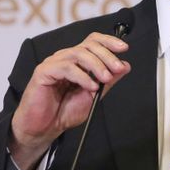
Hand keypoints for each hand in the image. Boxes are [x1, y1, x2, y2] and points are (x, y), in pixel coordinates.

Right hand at [10, 32, 130, 169]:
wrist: (45, 128)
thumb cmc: (65, 111)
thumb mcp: (93, 95)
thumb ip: (108, 81)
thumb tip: (125, 66)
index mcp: (77, 61)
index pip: (93, 42)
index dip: (109, 41)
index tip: (124, 48)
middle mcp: (65, 58)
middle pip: (88, 45)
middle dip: (107, 55)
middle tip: (117, 68)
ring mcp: (54, 63)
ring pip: (79, 53)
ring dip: (96, 65)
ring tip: (106, 78)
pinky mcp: (43, 71)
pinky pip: (66, 67)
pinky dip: (82, 76)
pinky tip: (91, 86)